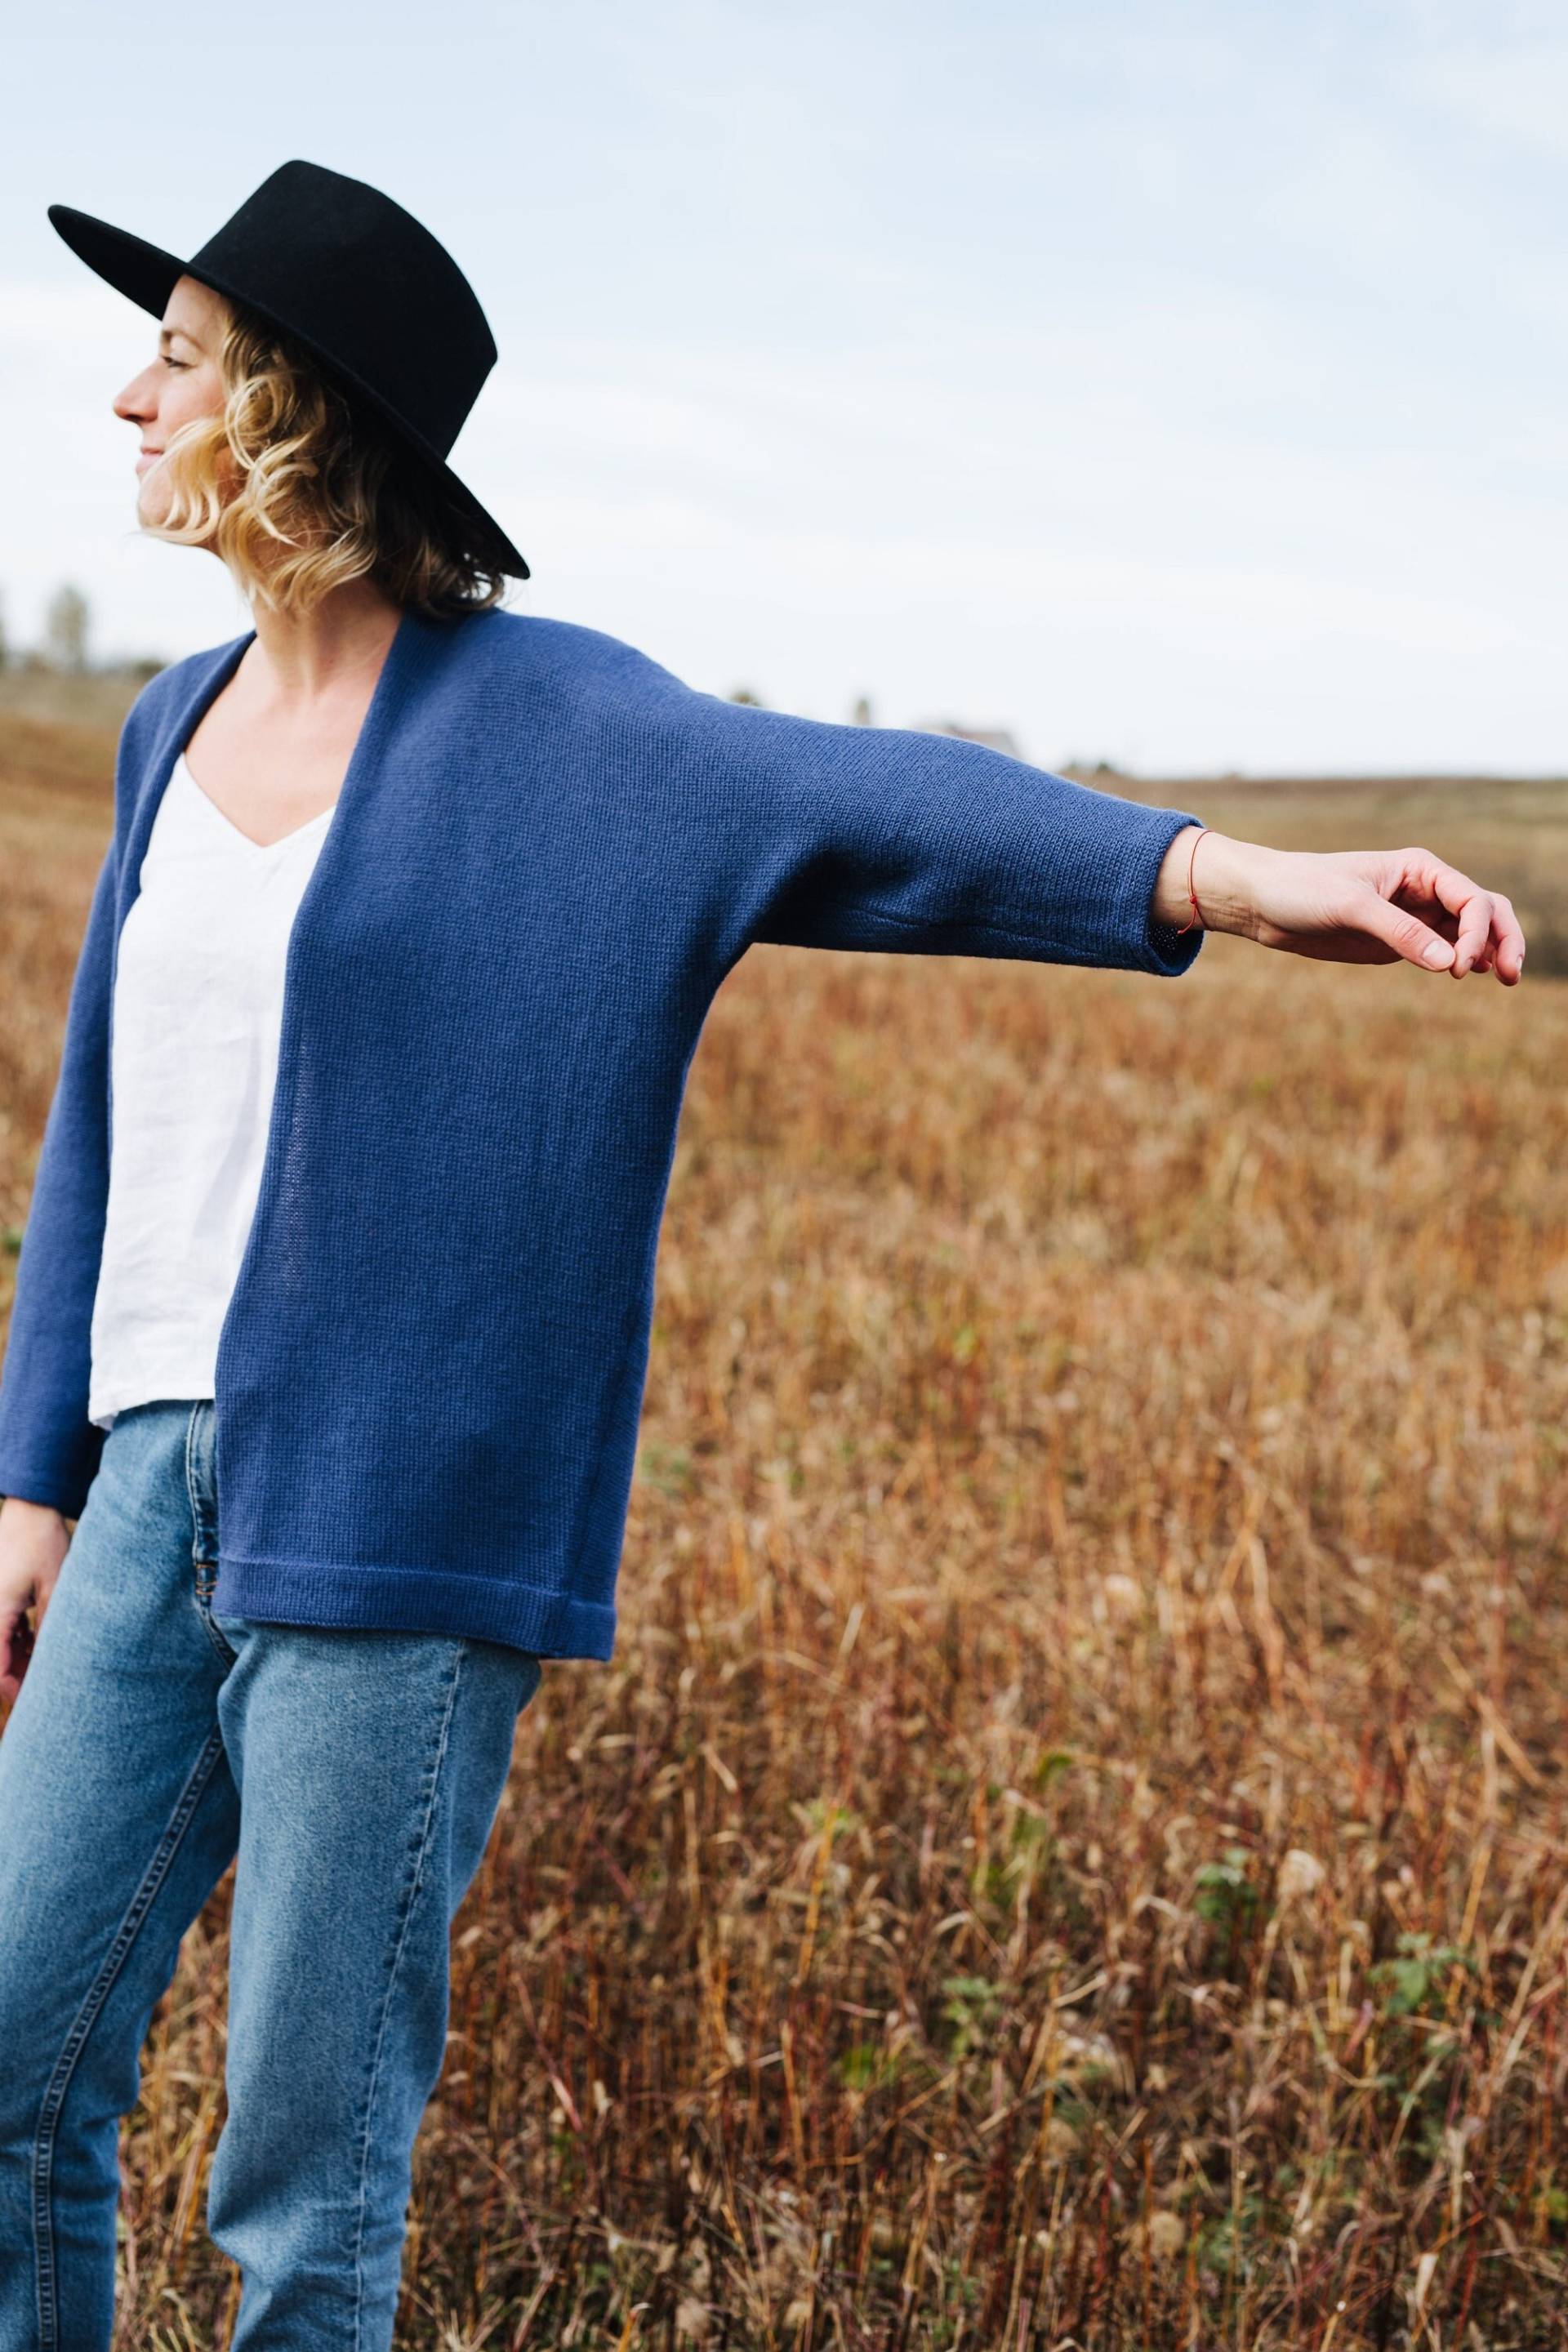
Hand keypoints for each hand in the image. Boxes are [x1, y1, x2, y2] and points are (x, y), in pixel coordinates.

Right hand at [0, 1497, 71, 1703]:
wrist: (31, 1507)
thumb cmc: (41, 1543)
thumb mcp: (54, 1587)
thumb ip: (50, 1625)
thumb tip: (57, 1660)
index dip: (11, 1689)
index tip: (32, 1701)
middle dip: (16, 1675)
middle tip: (43, 1687)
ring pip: (0, 1644)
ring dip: (18, 1658)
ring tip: (46, 1665)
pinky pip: (1, 1627)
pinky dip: (16, 1639)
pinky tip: (38, 1642)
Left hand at [1154, 828, 1525, 980]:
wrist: (1263, 903)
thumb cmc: (1302, 889)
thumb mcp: (1350, 907)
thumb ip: (1401, 933)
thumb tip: (1451, 965)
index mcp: (1420, 868)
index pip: (1472, 899)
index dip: (1478, 933)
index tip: (1459, 968)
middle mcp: (1424, 891)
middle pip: (1485, 911)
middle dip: (1503, 938)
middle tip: (1512, 975)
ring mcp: (1413, 918)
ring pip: (1469, 933)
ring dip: (1490, 952)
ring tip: (1506, 979)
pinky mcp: (1398, 942)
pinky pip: (1442, 951)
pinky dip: (1464, 961)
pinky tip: (1477, 974)